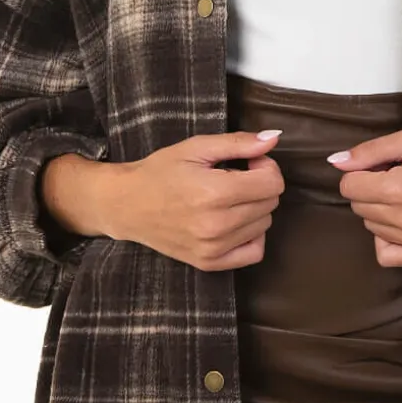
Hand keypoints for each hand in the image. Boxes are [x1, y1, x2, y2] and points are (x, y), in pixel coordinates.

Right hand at [103, 130, 285, 271]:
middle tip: (235, 178)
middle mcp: (217, 224)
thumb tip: (274, 139)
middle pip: (271, 203)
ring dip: (254, 209)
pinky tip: (234, 222)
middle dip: (260, 185)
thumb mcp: (196, 148)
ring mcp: (213, 248)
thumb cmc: (161, 172)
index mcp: (214, 192)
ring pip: (265, 225)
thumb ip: (238, 143)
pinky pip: (254, 252)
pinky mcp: (209, 263)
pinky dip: (252, 236)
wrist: (127, 205)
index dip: (266, 166)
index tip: (248, 162)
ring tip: (228, 199)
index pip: (273, 182)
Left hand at [328, 129, 401, 266]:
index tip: (382, 167)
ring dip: (380, 211)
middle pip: (358, 207)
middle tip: (397, 178)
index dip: (360, 172)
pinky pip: (385, 255)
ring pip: (370, 227)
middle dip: (369, 190)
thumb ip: (369, 152)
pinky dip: (386, 238)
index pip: (349, 187)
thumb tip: (335, 162)